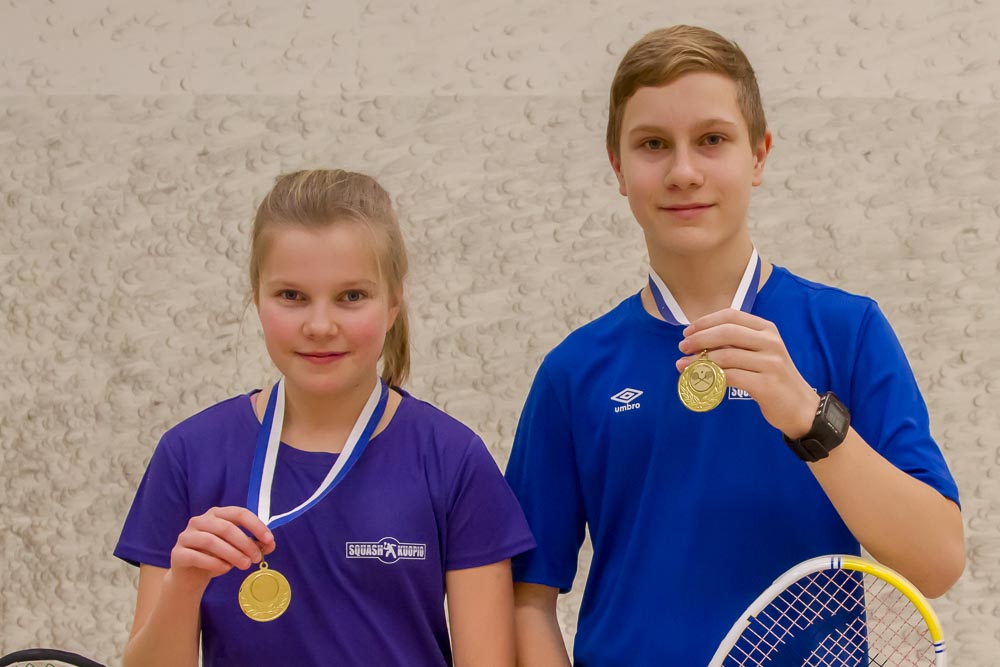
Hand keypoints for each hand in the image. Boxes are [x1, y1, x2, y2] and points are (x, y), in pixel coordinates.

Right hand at [170, 506, 275, 586]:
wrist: (190, 576)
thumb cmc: (216, 557)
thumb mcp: (237, 549)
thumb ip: (253, 544)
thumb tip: (271, 544)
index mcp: (217, 514)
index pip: (239, 513)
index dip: (256, 526)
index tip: (269, 540)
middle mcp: (200, 521)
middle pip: (226, 527)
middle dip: (245, 543)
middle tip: (255, 558)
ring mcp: (186, 536)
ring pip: (211, 541)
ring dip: (232, 554)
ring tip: (244, 565)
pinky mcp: (177, 553)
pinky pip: (196, 556)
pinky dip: (213, 563)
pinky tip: (224, 569)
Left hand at [677, 309, 819, 437]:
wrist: (800, 406)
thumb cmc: (772, 377)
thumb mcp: (759, 352)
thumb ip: (735, 343)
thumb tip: (697, 339)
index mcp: (767, 329)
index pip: (731, 316)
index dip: (706, 322)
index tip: (688, 332)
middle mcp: (771, 342)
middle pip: (726, 332)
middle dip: (699, 339)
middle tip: (682, 348)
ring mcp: (771, 363)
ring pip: (725, 356)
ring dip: (699, 361)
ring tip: (683, 366)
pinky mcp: (767, 385)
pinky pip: (731, 377)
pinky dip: (711, 378)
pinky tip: (700, 381)